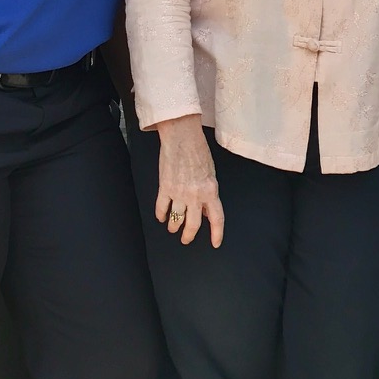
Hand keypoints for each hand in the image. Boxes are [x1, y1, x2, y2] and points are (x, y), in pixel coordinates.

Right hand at [154, 115, 223, 247]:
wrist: (182, 136)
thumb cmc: (198, 150)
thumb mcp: (211, 173)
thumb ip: (209, 193)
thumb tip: (207, 210)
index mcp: (210, 190)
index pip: (216, 218)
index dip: (216, 233)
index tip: (215, 243)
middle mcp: (195, 194)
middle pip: (193, 224)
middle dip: (189, 235)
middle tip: (186, 238)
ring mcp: (178, 192)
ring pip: (176, 218)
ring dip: (174, 226)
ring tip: (173, 228)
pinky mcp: (164, 187)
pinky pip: (162, 207)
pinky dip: (161, 214)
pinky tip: (161, 217)